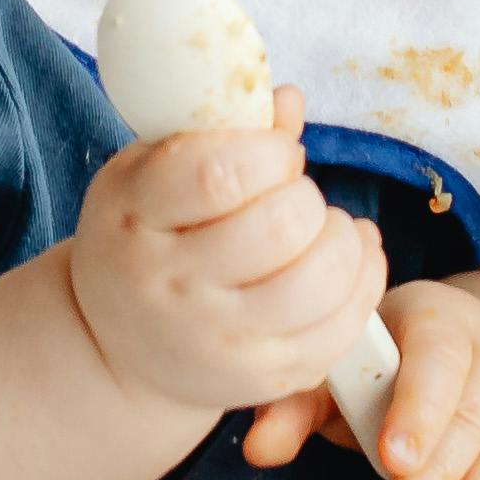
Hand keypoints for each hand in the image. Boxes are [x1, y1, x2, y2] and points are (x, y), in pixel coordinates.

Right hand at [60, 127, 384, 424]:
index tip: (276, 154)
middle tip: (295, 197)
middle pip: (282, 228)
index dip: (271, 152)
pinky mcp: (259, 379)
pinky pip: (339, 330)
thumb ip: (220, 132)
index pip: (221, 174)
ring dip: (343, 240)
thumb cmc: (144, 237)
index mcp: (137, 218)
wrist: (116, 348)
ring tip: (327, 228)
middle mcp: (171, 287)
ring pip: (320, 283)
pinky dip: (363, 284)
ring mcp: (217, 341)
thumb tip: (288, 101)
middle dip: (308, 198)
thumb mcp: (151, 173)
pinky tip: (349, 259)